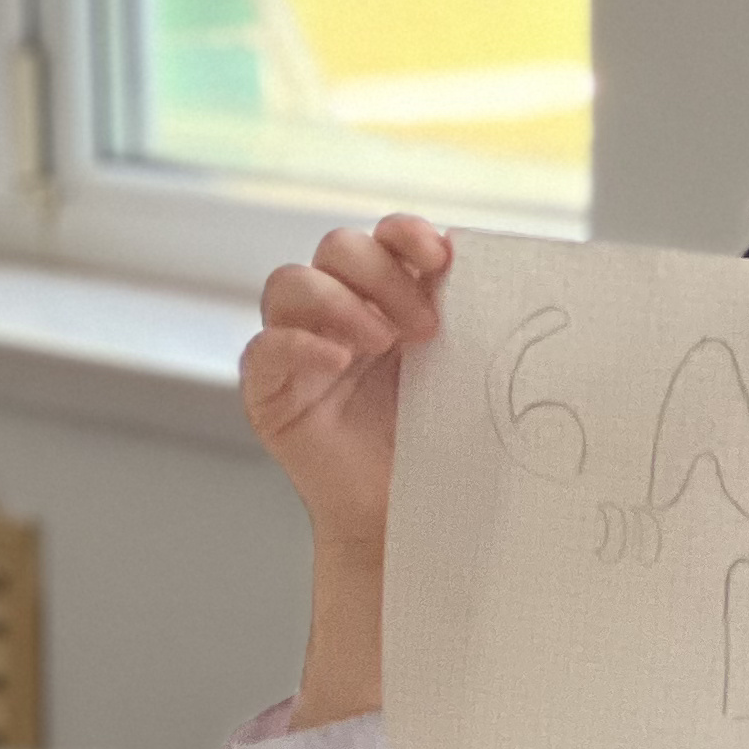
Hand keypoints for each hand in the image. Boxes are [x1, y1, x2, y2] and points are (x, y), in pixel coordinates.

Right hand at [239, 216, 453, 560]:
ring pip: (289, 282)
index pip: (382, 237)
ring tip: (380, 342)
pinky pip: (262, 348)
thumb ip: (459, 318)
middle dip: (381, 274)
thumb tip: (486, 269)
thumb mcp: (455, 370)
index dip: (405, 233)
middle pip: (336, 248)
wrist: (402, 516)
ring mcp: (298, 348)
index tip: (439, 258)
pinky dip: (297, 345)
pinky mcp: (269, 391)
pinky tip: (335, 362)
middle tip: (423, 326)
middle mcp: (337, 314)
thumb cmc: (432, 443)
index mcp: (384, 299)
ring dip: (339, 302)